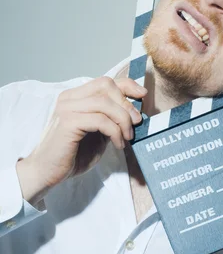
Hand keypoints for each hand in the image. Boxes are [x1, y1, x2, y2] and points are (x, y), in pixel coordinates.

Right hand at [16, 76, 145, 203]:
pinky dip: (114, 132)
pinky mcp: (68, 122)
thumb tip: (135, 113)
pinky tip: (117, 144)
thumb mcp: (98, 133)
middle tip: (136, 123)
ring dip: (123, 120)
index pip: (105, 81)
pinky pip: (100, 120)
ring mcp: (67, 108)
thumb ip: (111, 120)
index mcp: (76, 97)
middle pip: (106, 86)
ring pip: (105, 103)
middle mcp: (70, 98)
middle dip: (126, 104)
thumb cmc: (73, 154)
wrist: (48, 172)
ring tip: (127, 137)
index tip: (142, 95)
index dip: (127, 85)